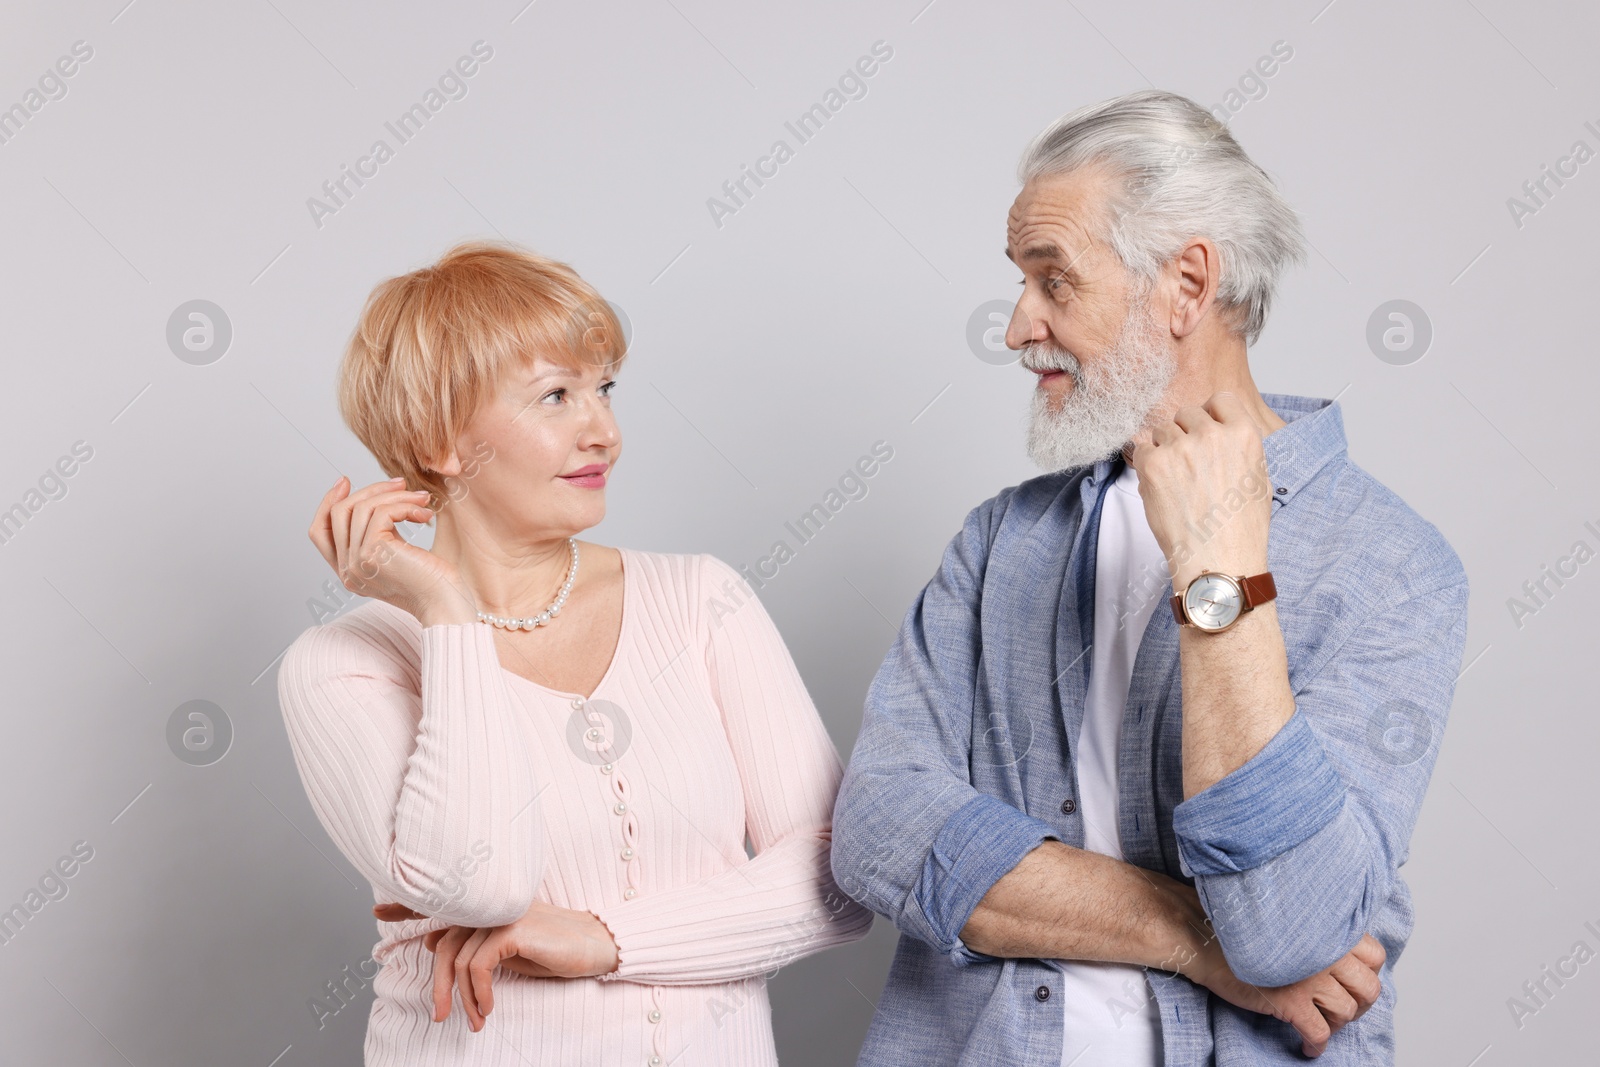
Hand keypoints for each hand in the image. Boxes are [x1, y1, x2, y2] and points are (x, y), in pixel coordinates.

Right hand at [309, 476, 472, 624]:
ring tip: (421, 499)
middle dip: (370, 490)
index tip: (346, 482)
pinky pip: (380, 512)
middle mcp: (346, 570)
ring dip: (395, 495)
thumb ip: (380, 535)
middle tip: (400, 483)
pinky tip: (424, 514)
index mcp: (348, 572)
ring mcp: (356, 562)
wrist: (446, 604)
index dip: (328, 503)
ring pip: (361, 508)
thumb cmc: (432, 582)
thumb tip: (380, 497)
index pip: (320, 532)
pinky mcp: (372, 552)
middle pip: (338, 513)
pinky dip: (404, 505)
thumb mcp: (397, 556)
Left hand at [374, 900, 619, 1030]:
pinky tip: (488, 1007)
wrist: (594, 946)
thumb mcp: (505, 950)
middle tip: (439, 1017)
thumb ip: (473, 944)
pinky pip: (478, 965)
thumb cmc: (552, 949)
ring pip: (458, 960)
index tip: (378, 913)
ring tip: (476, 1021)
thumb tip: (432, 944)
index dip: (405, 906)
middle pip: (443, 945)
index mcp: (485, 905)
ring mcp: (500, 912)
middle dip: (436, 986)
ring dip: (463, 998)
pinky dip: (479, 992)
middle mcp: (488, 903)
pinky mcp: (512, 927)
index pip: (440, 904)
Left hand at [1126, 391, 1274, 592]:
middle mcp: (1212, 434)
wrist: (1217, 561)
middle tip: (1187, 464)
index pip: (1220, 399)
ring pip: (1161, 430)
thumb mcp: (1258, 481)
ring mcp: (1180, 448)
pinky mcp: (1153, 464)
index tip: (1203, 431)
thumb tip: (1219, 434)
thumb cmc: (1240, 530)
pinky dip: (1145, 465)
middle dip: (1184, 433)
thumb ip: (1238, 449)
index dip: (1209, 415)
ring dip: (1163, 449)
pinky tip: (1159, 487)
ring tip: (1175, 482)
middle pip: (1186, 413)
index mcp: (1243, 435)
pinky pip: (1140, 449)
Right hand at [1190, 933, 1385, 1057]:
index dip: (1367, 973)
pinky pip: (1319, 1033)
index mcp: (1326, 930)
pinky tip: (1308, 1046)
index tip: (1352, 982)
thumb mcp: (1290, 925)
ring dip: (1336, 1024)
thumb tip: (1341, 963)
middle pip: (1368, 989)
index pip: (1374, 956)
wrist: (1206, 939)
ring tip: (1321, 1024)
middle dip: (1358, 1004)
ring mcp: (1310, 978)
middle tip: (1342, 1009)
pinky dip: (1317, 1045)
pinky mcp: (1292, 1001)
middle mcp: (1325, 953)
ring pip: (1345, 1012)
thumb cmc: (1243, 932)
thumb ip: (1319, 938)